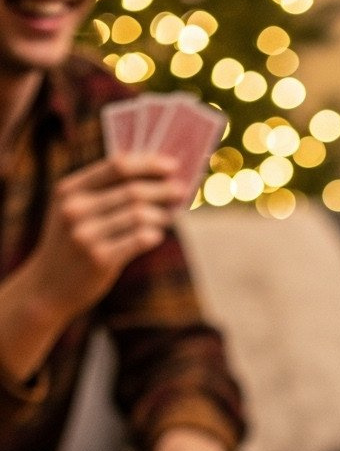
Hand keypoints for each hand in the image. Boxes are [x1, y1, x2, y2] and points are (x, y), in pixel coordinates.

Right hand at [26, 152, 183, 320]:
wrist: (47, 286)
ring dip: (161, 214)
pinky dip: (153, 235)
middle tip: (181, 190)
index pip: (117, 166)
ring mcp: (86, 235)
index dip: (149, 163)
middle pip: (132, 190)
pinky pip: (138, 241)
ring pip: (139, 215)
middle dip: (162, 189)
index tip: (172, 165)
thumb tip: (152, 177)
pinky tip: (157, 235)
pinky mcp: (99, 259)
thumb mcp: (73, 210)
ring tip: (170, 215)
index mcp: (70, 189)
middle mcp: (75, 209)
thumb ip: (102, 191)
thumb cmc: (69, 244)